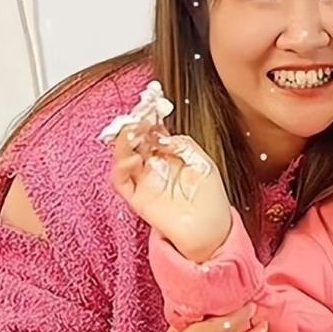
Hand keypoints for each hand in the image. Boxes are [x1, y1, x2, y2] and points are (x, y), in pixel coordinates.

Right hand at [110, 121, 232, 262]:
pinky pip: (121, 181)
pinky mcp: (137, 198)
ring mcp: (143, 180)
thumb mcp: (202, 161)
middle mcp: (153, 164)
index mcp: (169, 153)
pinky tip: (132, 159)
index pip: (152, 130)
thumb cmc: (209, 196)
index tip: (150, 103)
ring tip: (131, 132)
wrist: (210, 228)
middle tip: (137, 116)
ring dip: (123, 142)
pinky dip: (121, 168)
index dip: (149, 116)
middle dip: (133, 125)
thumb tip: (161, 135)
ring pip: (123, 156)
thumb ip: (183, 144)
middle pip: (134, 140)